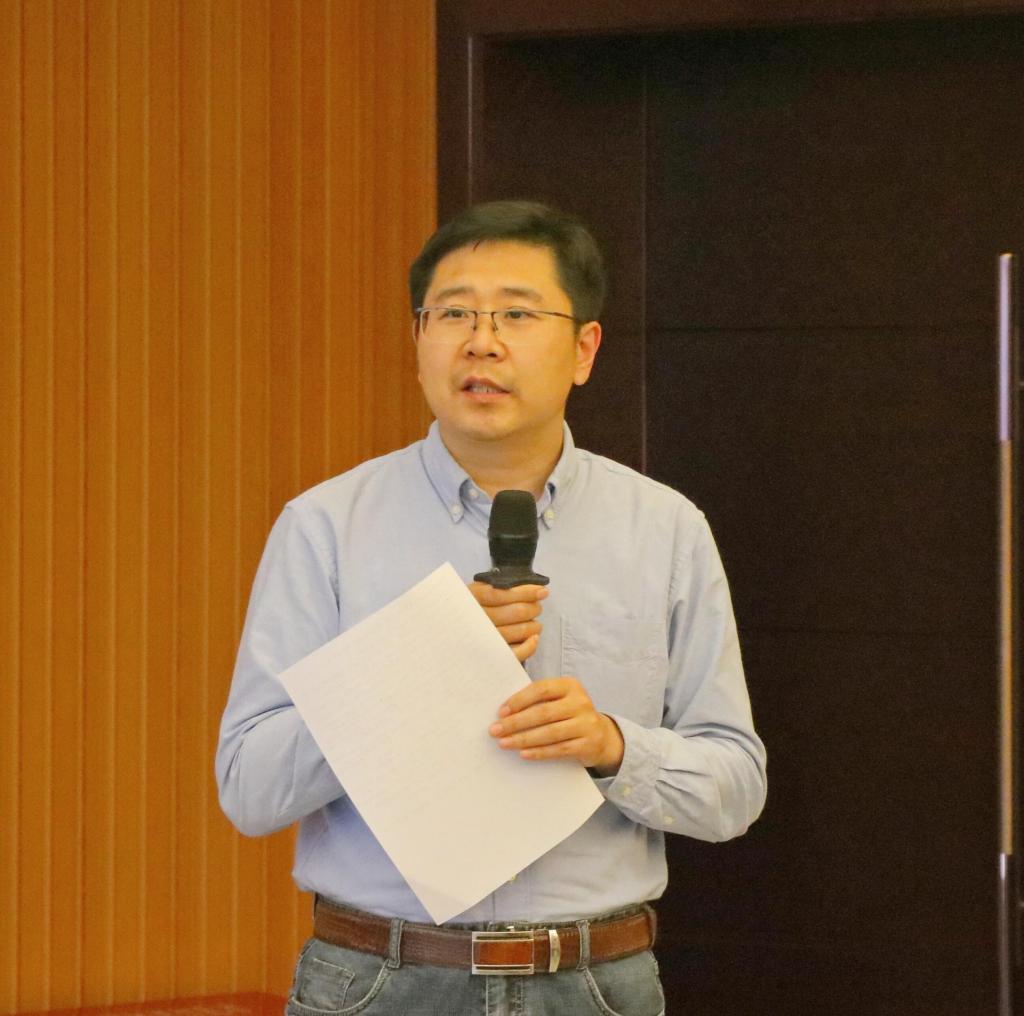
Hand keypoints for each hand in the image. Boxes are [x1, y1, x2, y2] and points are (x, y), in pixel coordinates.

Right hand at [468, 581, 547, 662]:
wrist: (451, 632)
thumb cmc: (468, 610)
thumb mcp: (476, 592)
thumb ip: (499, 588)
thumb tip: (533, 588)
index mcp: (472, 599)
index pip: (503, 594)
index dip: (526, 592)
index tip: (542, 590)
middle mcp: (477, 619)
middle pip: (517, 612)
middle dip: (533, 608)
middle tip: (537, 607)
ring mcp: (484, 639)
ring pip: (520, 631)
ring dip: (534, 625)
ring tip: (535, 623)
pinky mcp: (491, 656)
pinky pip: (515, 653)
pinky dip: (529, 646)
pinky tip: (534, 638)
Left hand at [489, 676, 623, 775]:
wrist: (600, 736)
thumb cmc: (568, 715)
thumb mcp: (559, 700)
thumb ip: (538, 699)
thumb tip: (504, 711)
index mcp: (570, 685)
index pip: (541, 689)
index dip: (519, 700)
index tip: (500, 712)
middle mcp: (580, 702)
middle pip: (543, 713)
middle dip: (516, 722)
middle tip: (495, 730)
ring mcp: (586, 723)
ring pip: (550, 733)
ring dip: (523, 739)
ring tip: (504, 743)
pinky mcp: (588, 744)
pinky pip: (559, 749)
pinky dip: (539, 752)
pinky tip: (523, 754)